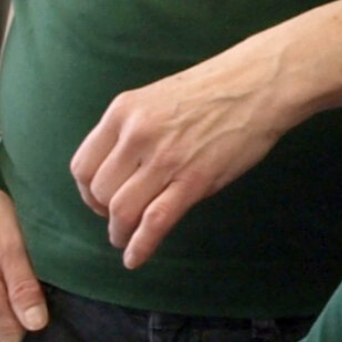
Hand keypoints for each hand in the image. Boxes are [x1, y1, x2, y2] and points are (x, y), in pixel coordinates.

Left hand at [70, 31, 303, 271]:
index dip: (87, 192)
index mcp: (123, 112)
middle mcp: (137, 135)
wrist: (258, 83)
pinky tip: (135, 258)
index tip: (99, 201)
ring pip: (122, 211)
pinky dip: (140, 246)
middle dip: (103, 214)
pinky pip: (155, 222)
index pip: (83, 166)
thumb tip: (117, 171)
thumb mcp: (156, 99)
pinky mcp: (193, 180)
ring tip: (126, 239)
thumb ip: (133, 131)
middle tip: (117, 220)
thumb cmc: (212, 90)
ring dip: (119, 233)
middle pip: (99, 192)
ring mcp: (165, 159)